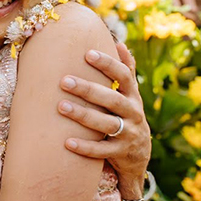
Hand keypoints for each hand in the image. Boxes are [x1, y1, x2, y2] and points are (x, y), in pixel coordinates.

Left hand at [59, 43, 150, 200]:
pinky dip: (85, 147)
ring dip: (83, 115)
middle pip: (111, 99)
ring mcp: (128, 134)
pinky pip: (102, 150)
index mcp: (133, 97)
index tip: (88, 54)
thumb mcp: (130, 96)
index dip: (108, 64)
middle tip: (64, 80)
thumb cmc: (127, 117)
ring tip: (61, 106)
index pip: (124, 76)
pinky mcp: (120, 153)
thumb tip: (120, 44)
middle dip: (88, 90)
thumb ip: (127, 72)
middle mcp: (133, 114)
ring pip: (105, 124)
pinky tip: (67, 142)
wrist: (139, 156)